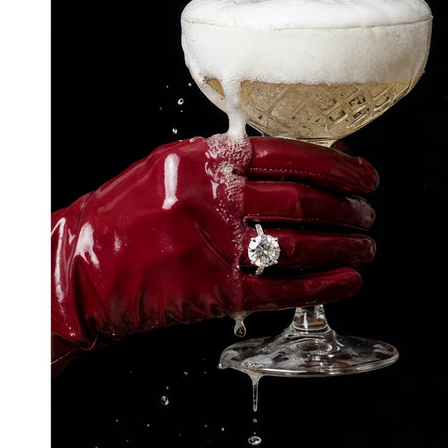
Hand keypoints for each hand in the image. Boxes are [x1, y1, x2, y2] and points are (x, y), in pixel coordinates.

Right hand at [51, 135, 378, 371]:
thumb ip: (225, 163)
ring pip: (298, 244)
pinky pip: (280, 289)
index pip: (289, 154)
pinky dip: (322, 287)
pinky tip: (348, 282)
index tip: (364, 175)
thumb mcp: (170, 168)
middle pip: (302, 200)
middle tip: (368, 214)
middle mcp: (212, 198)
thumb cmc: (126, 215)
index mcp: (204, 160)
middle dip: (347, 209)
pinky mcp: (212, 292)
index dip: (337, 167)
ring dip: (342, 247)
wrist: (80, 266)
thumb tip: (291, 164)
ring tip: (365, 247)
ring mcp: (212, 247)